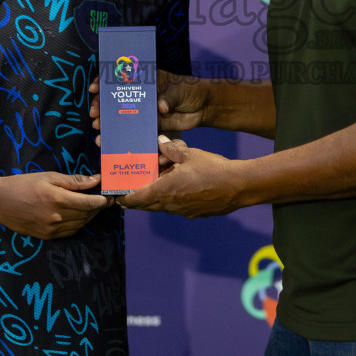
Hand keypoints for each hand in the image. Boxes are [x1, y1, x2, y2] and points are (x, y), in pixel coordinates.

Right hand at [0, 172, 110, 238]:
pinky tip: (79, 217)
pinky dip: (78, 225)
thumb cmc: (23, 184)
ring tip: (93, 207)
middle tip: (105, 200)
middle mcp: (56, 217)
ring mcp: (51, 229)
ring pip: (80, 225)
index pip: (89, 203)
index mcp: (57, 199)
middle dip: (98, 208)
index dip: (103, 201)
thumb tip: (95, 180)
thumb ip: (74, 180)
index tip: (110, 196)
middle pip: (86, 215)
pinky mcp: (46, 236)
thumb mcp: (48, 176)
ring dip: (89, 217)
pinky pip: (69, 232)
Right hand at [90, 70, 208, 137]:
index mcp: (146, 80)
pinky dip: (122, 135)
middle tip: (95, 114)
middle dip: (102, 105)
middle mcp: (141, 94)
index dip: (106, 81)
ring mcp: (144, 110)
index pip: (121, 77)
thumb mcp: (180, 89)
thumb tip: (160, 106)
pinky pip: (133, 130)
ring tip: (99, 129)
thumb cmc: (191, 90)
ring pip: (121, 115)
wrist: (204, 107)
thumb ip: (169, 97)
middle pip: (116, 97)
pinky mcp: (150, 125)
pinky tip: (110, 141)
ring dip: (108, 122)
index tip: (96, 87)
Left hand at [119, 139, 245, 217]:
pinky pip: (176, 207)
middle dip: (137, 200)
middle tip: (129, 193)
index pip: (137, 198)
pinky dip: (171, 199)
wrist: (238, 187)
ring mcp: (183, 211)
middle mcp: (171, 205)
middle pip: (146, 205)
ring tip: (156, 185)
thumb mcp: (190, 154)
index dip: (125, 198)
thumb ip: (171, 149)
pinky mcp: (194, 213)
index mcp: (165, 190)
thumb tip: (159, 141)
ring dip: (156, 198)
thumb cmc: (213, 169)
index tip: (117, 197)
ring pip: (162, 206)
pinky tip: (178, 188)